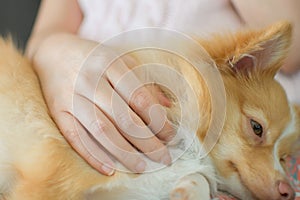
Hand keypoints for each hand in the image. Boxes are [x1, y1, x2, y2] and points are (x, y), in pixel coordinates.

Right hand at [33, 38, 173, 174]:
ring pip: (101, 130)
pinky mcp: (57, 110)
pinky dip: (92, 155)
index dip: (158, 120)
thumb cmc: (93, 58)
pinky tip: (109, 168)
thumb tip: (167, 105)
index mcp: (110, 64)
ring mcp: (72, 96)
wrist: (53, 52)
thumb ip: (143, 81)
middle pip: (124, 118)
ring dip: (124, 153)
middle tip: (163, 158)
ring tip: (142, 167)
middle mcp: (91, 80)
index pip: (140, 98)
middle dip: (147, 142)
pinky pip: (75, 137)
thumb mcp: (120, 60)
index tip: (170, 136)